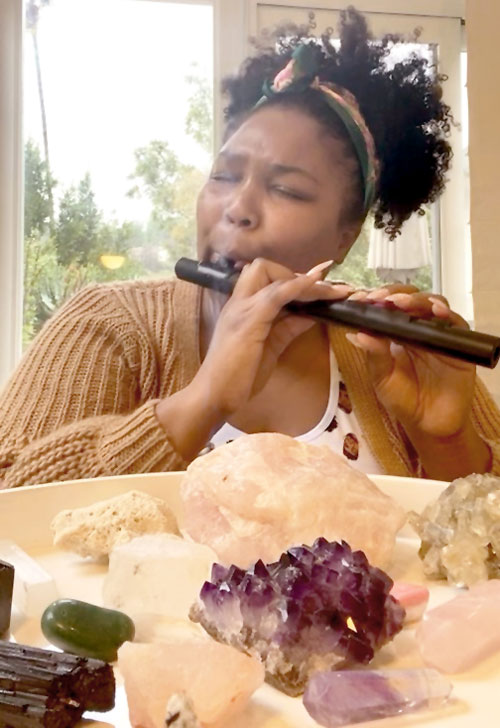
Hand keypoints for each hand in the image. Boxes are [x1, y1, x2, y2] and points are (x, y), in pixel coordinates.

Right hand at [192, 257, 352, 418]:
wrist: (213, 396)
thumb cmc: (237, 377)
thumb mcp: (270, 348)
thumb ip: (288, 328)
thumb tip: (311, 314)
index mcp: (242, 308)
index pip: (264, 278)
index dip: (291, 276)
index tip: (318, 279)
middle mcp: (239, 302)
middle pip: (263, 267)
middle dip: (294, 273)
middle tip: (320, 290)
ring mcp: (242, 309)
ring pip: (271, 275)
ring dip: (305, 281)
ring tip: (334, 291)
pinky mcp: (250, 321)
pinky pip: (276, 294)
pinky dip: (298, 286)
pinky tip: (316, 285)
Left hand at [345, 284, 475, 439]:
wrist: (429, 424)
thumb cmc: (403, 400)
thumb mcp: (382, 379)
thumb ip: (374, 355)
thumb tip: (357, 333)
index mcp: (396, 334)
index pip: (386, 307)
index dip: (374, 299)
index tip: (359, 299)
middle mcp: (418, 328)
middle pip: (409, 299)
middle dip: (393, 294)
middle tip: (380, 299)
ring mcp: (438, 333)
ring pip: (431, 304)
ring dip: (416, 300)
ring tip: (401, 304)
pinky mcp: (458, 342)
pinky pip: (455, 322)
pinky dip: (446, 313)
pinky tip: (435, 312)